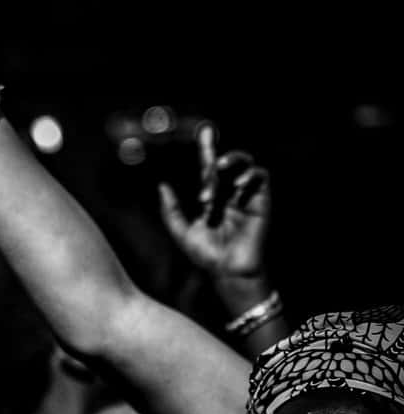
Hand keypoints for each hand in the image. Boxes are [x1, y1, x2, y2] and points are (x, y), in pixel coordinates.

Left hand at [159, 125, 268, 285]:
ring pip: (245, 164)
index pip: (208, 167)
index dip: (207, 148)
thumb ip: (171, 210)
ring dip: (232, 162)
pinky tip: (237, 186)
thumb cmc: (207, 255)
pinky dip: (249, 176)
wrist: (228, 271)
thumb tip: (162, 186)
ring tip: (219, 169)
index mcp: (211, 196)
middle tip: (209, 167)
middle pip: (226, 162)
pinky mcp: (262, 201)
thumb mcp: (182, 232)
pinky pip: (260, 178)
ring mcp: (246, 195)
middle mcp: (229, 192)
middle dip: (216, 159)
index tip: (204, 130)